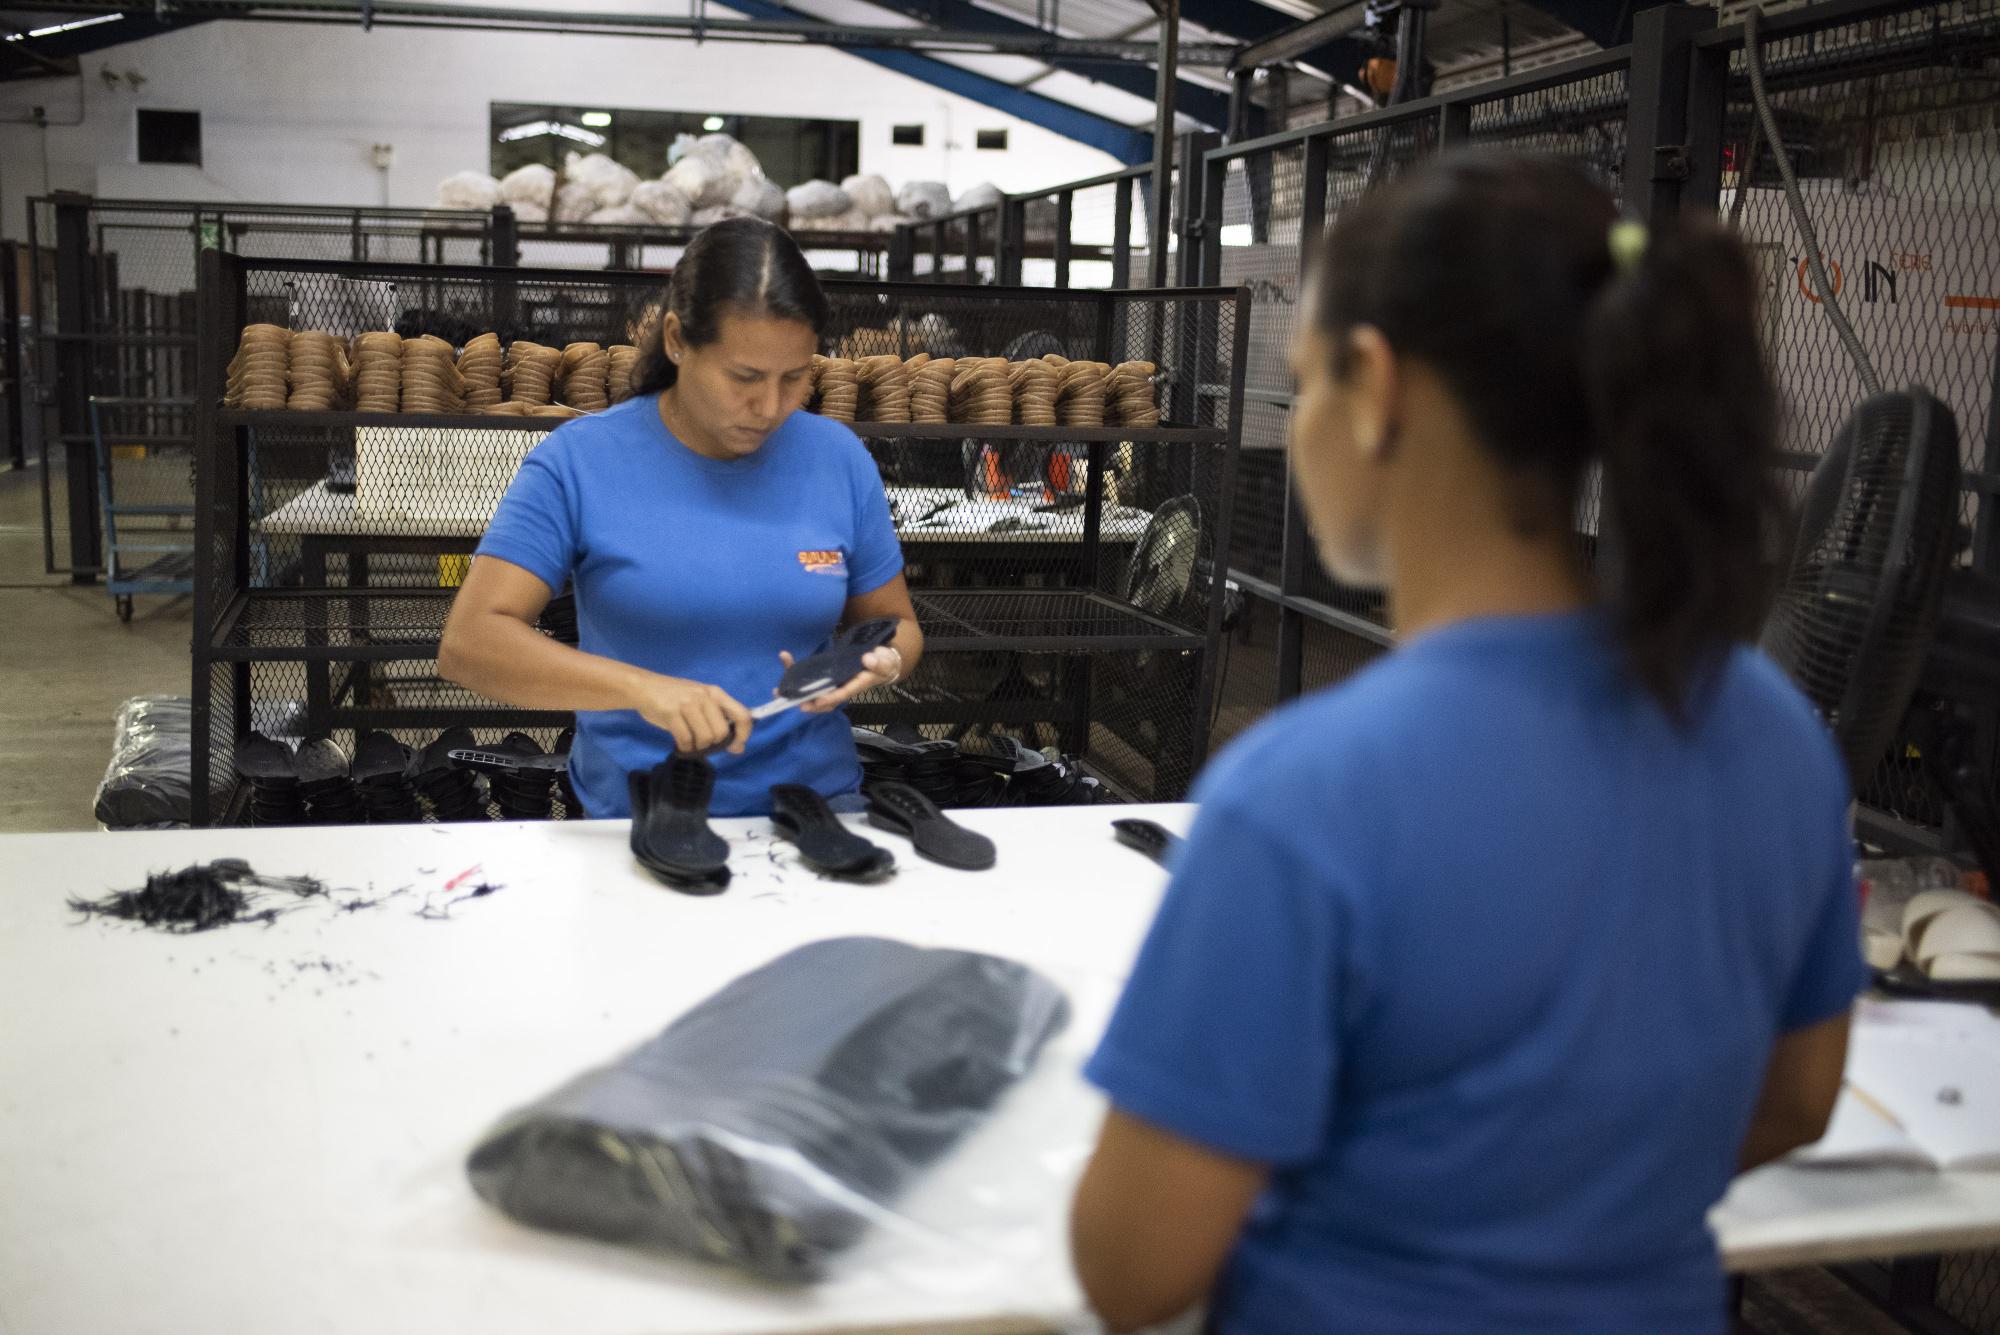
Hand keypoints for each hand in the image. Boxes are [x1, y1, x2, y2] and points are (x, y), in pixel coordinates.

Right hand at [630, 673, 751, 754]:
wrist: (645, 687)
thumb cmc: (676, 697)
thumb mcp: (701, 702)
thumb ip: (719, 720)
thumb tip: (738, 748)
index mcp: (716, 694)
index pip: (742, 715)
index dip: (744, 734)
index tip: (735, 746)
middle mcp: (705, 697)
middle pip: (722, 732)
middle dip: (713, 743)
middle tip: (702, 742)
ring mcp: (688, 704)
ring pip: (705, 738)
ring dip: (698, 747)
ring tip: (690, 742)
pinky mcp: (671, 712)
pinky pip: (686, 739)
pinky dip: (685, 747)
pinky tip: (680, 744)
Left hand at [778, 645, 902, 714]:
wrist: (880, 663)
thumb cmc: (883, 663)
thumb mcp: (884, 662)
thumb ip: (878, 661)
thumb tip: (868, 659)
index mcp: (855, 686)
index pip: (840, 695)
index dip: (828, 699)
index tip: (815, 702)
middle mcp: (841, 688)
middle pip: (822, 701)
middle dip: (807, 702)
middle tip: (791, 701)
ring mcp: (832, 684)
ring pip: (814, 693)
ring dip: (797, 692)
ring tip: (778, 690)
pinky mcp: (827, 677)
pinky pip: (811, 681)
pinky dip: (797, 674)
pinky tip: (786, 661)